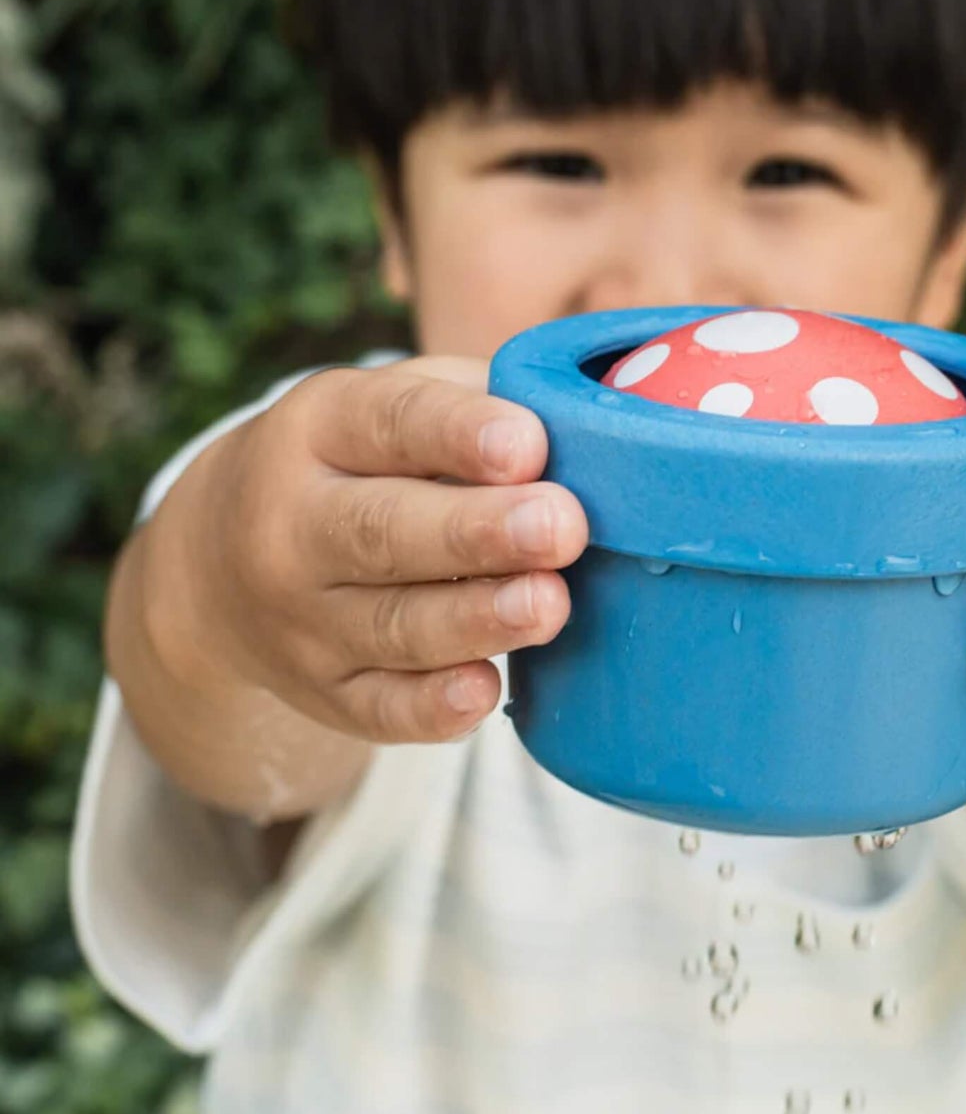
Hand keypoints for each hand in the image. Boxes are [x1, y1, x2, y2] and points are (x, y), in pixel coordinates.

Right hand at [160, 356, 588, 756]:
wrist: (220, 562)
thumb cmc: (364, 465)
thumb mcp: (399, 405)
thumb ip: (484, 405)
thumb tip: (598, 430)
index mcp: (320, 428)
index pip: (391, 423)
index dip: (460, 435)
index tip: (527, 444)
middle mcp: (294, 524)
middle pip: (384, 532)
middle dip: (477, 532)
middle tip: (561, 527)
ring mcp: (302, 618)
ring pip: (393, 625)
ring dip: (476, 619)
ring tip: (548, 604)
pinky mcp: (325, 692)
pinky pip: (380, 708)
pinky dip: (433, 707)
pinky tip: (486, 690)